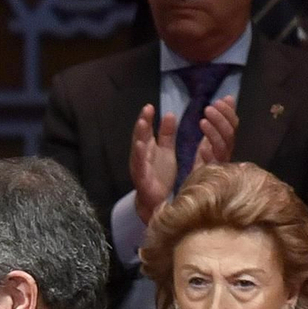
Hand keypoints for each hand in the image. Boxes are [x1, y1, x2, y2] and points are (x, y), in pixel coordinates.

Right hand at [130, 103, 178, 224]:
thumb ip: (167, 135)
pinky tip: (140, 146)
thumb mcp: (167, 151)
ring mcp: (140, 166)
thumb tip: (169, 114)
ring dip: (139, 136)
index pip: (147, 130)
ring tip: (142, 123)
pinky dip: (139, 156)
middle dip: (142, 123)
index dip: (148, 118)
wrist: (157, 202)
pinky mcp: (142, 178)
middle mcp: (141, 155)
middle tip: (146, 110)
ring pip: (138, 149)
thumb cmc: (160, 176)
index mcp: (148, 148)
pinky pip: (140, 166)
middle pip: (140, 136)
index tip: (150, 106)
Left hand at [193, 94, 238, 170]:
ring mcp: (222, 165)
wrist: (194, 191)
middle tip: (209, 108)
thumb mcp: (210, 137)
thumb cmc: (204, 161)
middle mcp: (228, 153)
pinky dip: (209, 154)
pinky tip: (202, 148)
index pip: (234, 125)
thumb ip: (219, 119)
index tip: (219, 101)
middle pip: (230, 134)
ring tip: (202, 121)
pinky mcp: (213, 176)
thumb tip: (229, 97)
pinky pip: (214, 164)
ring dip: (214, 131)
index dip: (228, 112)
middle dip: (221, 118)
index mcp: (228, 143)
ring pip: (223, 145)